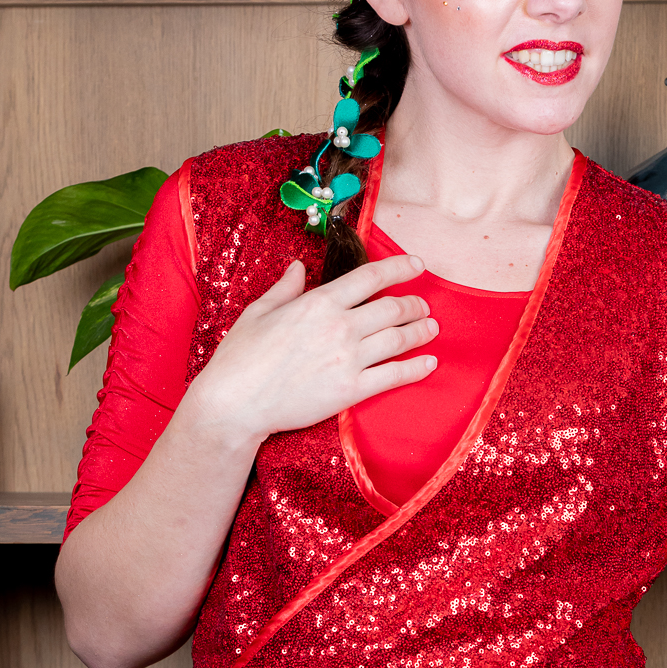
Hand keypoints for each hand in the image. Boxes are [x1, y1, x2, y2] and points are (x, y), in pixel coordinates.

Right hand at [187, 254, 437, 449]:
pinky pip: (394, 375)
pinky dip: (417, 368)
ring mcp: (348, 359)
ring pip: (399, 339)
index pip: (371, 277)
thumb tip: (298, 267)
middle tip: (423, 306)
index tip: (417, 265)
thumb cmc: (241, 357)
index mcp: (319, 302)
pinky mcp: (351, 390)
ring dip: (421, 332)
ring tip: (431, 328)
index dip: (400, 267)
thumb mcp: (259, 312)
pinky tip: (429, 363)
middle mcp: (340, 326)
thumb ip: (286, 288)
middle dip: (414, 305)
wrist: (235, 403)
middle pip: (392, 308)